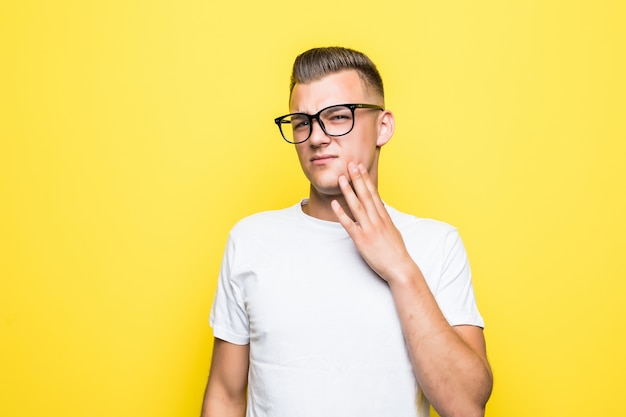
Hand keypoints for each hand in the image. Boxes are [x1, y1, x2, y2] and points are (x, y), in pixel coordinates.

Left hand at [331, 162, 413, 281]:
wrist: (400, 267)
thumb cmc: (396, 251)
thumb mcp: (393, 230)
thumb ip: (384, 217)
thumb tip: (380, 207)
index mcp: (384, 216)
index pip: (374, 193)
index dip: (366, 179)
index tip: (360, 168)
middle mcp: (377, 220)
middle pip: (365, 195)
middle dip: (357, 178)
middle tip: (350, 164)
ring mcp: (369, 229)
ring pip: (357, 206)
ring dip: (349, 191)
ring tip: (342, 178)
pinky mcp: (361, 240)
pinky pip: (349, 224)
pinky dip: (341, 213)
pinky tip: (335, 204)